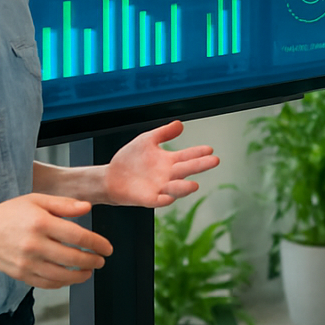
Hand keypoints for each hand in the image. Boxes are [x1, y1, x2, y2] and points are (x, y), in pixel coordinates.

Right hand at [0, 193, 110, 288]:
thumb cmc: (9, 214)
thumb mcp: (36, 200)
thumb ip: (64, 204)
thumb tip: (87, 209)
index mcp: (40, 223)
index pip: (77, 236)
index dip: (97, 243)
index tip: (107, 248)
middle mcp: (34, 244)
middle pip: (72, 258)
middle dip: (92, 261)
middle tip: (101, 260)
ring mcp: (26, 262)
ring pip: (61, 275)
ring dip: (80, 276)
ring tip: (89, 271)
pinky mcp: (20, 275)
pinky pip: (47, 283)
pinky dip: (62, 283)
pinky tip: (70, 277)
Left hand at [103, 120, 218, 207]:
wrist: (111, 176)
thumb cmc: (130, 159)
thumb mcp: (147, 140)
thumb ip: (163, 133)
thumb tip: (180, 123)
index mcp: (169, 161)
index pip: (187, 156)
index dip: (198, 152)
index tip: (210, 149)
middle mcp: (168, 175)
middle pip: (187, 170)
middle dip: (200, 166)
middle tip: (214, 161)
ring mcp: (159, 188)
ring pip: (176, 188)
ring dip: (184, 188)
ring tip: (194, 185)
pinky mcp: (148, 198)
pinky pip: (158, 200)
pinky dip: (164, 200)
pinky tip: (168, 197)